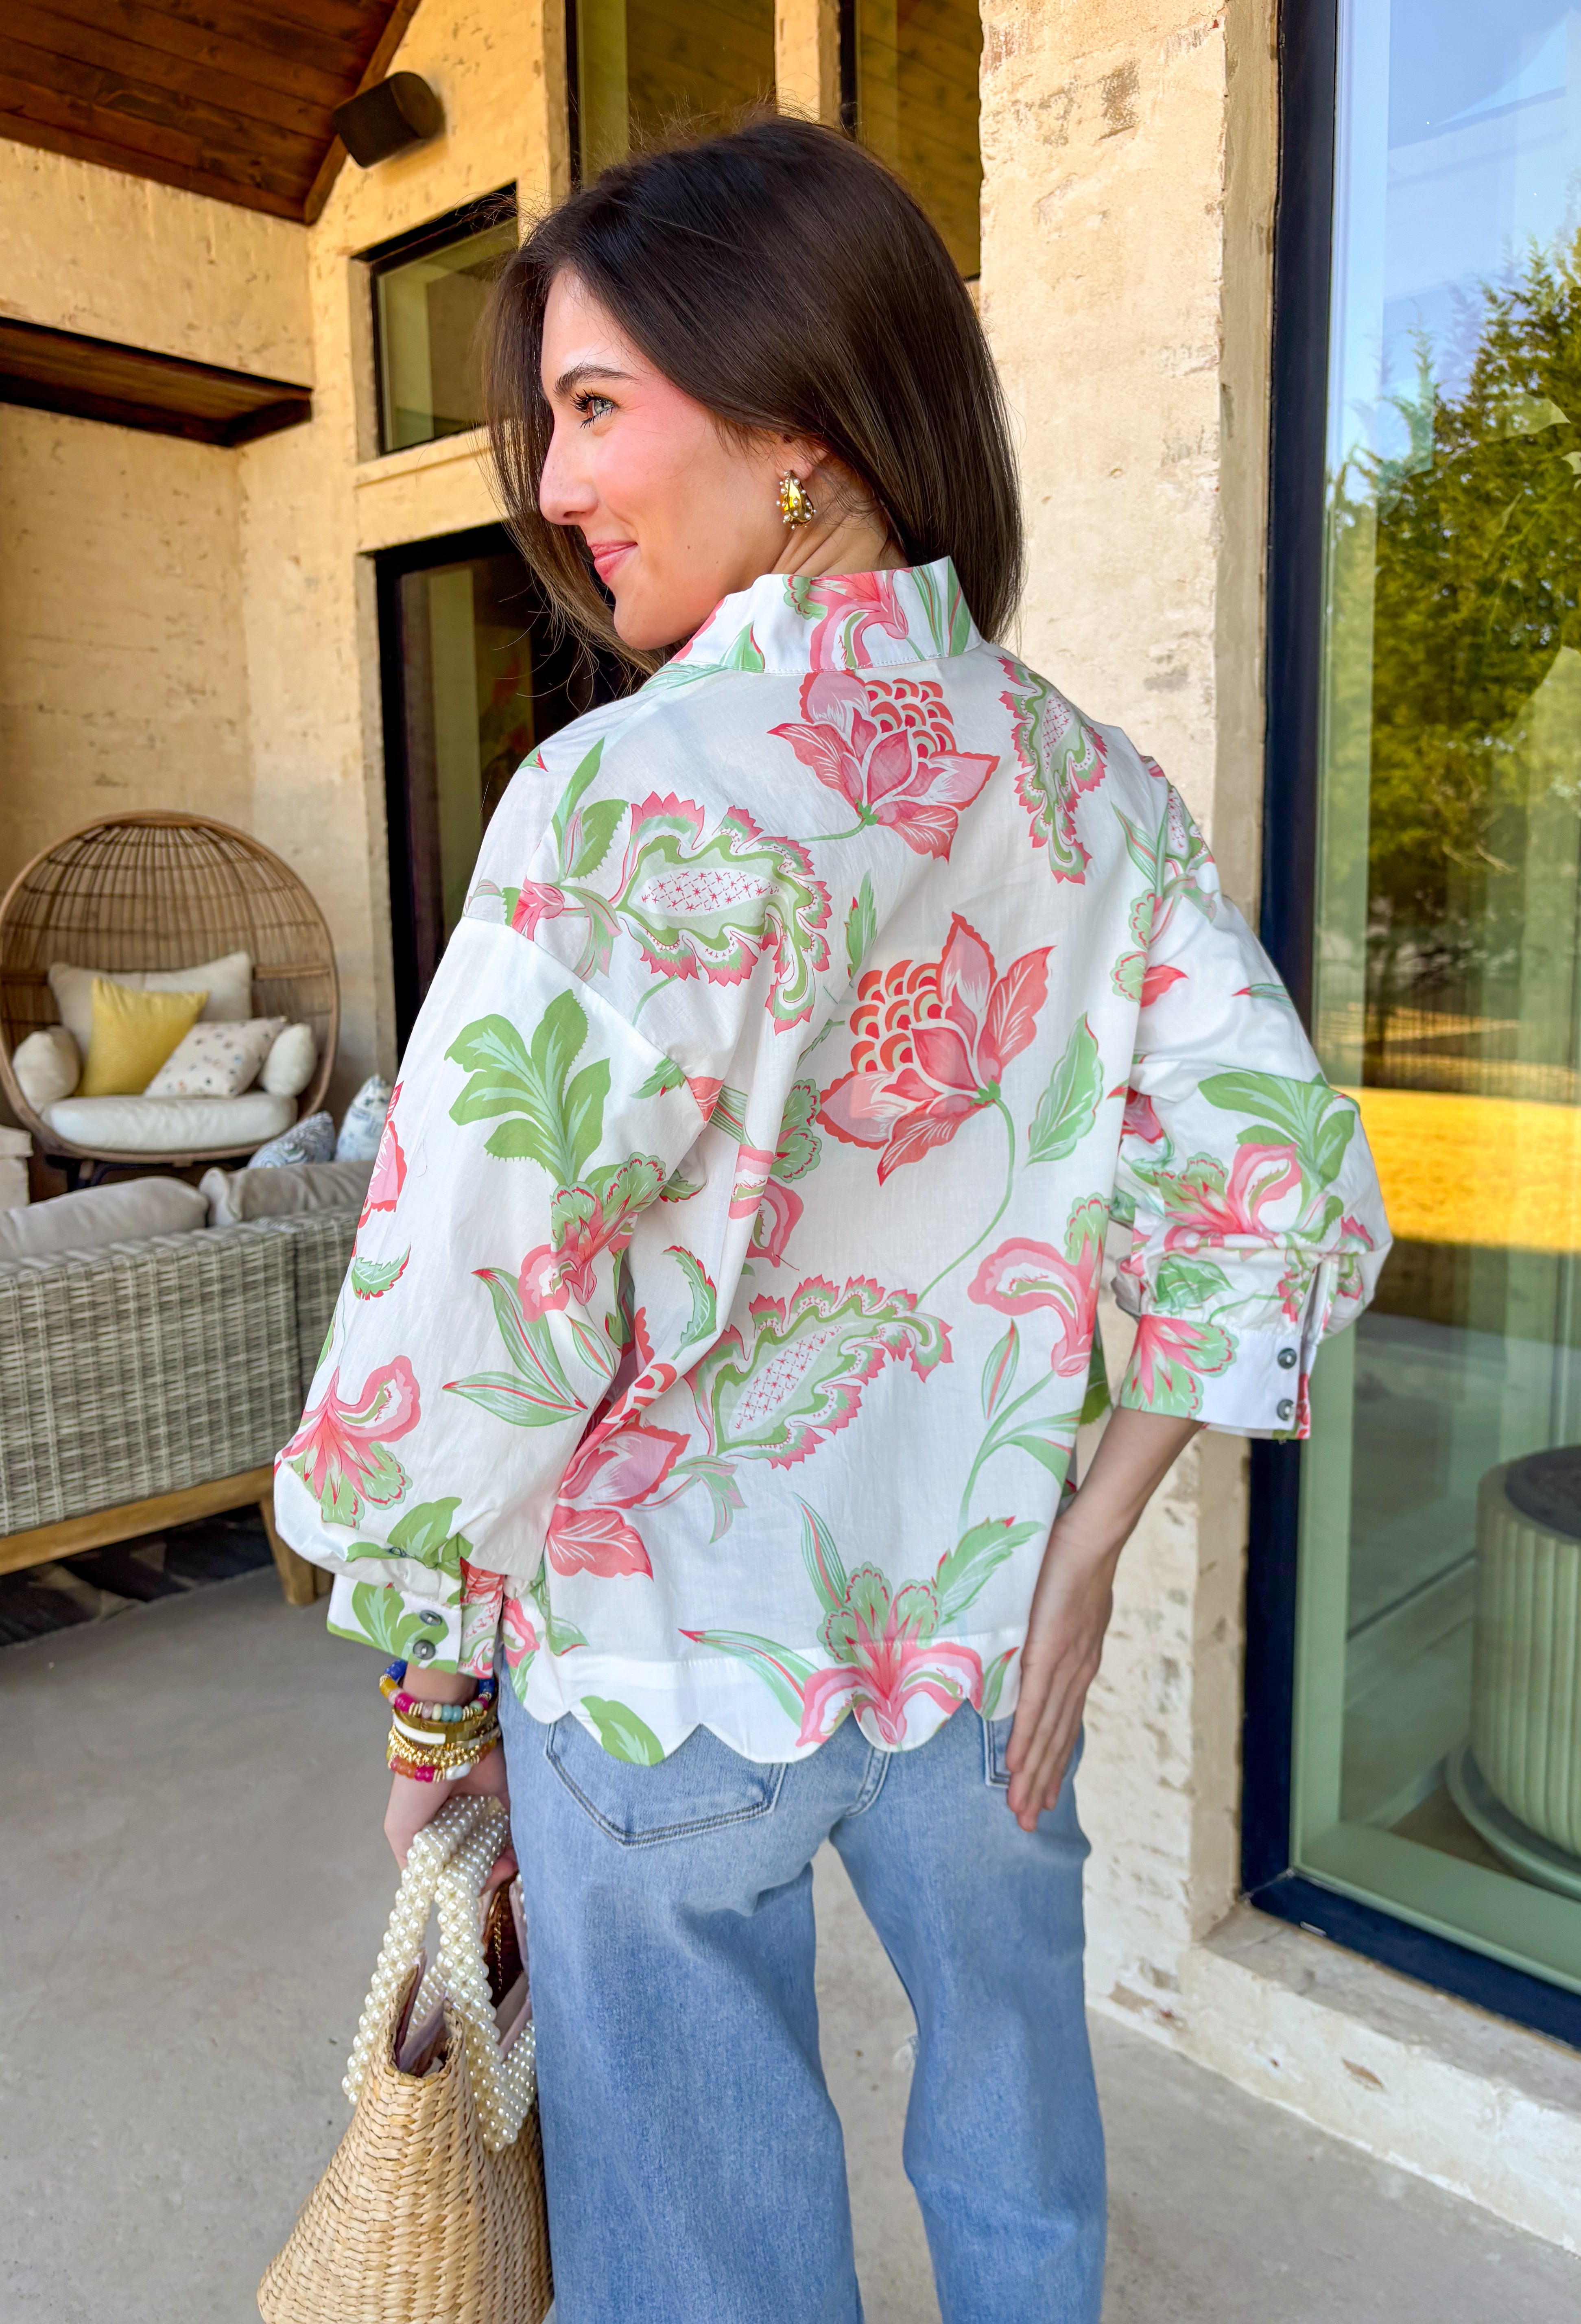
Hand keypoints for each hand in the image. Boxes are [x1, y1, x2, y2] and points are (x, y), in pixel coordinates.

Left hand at [382, 1669, 516, 1893]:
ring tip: (500, 1869)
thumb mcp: (504, 1789)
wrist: (451, 1736)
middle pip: (461, 1864)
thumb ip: (512, 1820)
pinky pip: (424, 1873)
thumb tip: (526, 1850)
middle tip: (510, 1868)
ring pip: (445, 1871)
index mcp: (455, 1811)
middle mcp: (435, 1823)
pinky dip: (451, 1881)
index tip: (517, 1861)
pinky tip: (477, 1877)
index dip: (496, 1861)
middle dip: (488, 1873)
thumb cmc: (478, 1753)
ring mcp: (416, 1832)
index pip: (473, 1849)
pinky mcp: (401, 1837)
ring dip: (474, 1878)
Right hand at [1003, 1523, 1117, 1831]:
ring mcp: (1063, 1665)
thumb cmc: (1070, 1559)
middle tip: (1027, 1824)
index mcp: (1080, 1664)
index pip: (1064, 1724)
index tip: (1043, 1795)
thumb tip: (1040, 1638)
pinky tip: (1014, 1766)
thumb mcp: (1065, 1604)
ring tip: (1020, 1811)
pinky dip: (1024, 1739)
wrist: (1090, 1535)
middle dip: (1041, 1785)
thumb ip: (1052, 1629)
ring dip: (1032, 1775)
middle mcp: (1076, 1673)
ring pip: (1046, 1732)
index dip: (1052, 1762)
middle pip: (1056, 1740)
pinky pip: (1033, 1705)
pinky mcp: (1047, 1652)